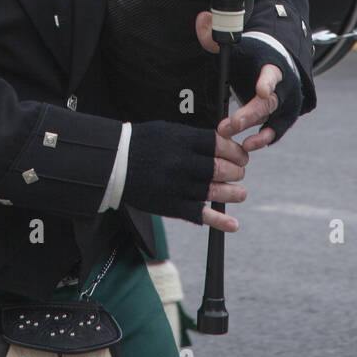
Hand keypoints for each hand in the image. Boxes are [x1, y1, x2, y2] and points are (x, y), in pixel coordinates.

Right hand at [124, 120, 246, 230]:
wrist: (115, 163)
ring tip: (241, 192)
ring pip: (215, 191)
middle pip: (221, 168)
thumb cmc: (143, 143)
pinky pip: (199, 214)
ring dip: (234, 193)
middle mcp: (182, 162)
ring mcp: (177, 185)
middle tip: (239, 172)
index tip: (241, 155)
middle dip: (237, 171)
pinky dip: (219, 221)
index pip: (220, 145)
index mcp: (182, 141)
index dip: (236, 151)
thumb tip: (223, 143)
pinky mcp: (171, 205)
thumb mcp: (169, 131)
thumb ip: (194, 139)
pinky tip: (232, 224)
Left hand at [196, 10, 292, 149]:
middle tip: (231, 124)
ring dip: (259, 132)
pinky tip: (249, 145)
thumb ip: (214, 36)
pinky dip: (265, 138)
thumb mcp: (233, 44)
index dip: (267, 81)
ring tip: (242, 143)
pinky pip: (278, 130)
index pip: (272, 72)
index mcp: (270, 63)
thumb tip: (203, 18)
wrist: (275, 60)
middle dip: (250, 113)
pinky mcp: (284, 116)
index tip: (260, 90)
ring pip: (274, 118)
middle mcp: (283, 84)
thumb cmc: (250, 55)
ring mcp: (286, 101)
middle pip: (269, 101)